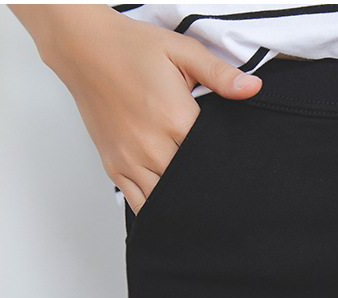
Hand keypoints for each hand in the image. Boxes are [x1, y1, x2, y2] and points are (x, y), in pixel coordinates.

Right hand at [36, 7, 262, 215]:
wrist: (84, 48)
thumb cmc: (132, 49)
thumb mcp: (183, 51)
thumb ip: (220, 74)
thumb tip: (253, 88)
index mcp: (175, 119)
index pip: (211, 158)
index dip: (226, 165)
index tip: (239, 170)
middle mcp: (152, 146)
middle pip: (191, 184)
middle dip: (207, 187)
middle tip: (225, 193)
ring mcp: (130, 160)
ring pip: (166, 201)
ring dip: (183, 202)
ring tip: (199, 202)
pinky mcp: (114, 167)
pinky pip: (138, 203)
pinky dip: (157, 209)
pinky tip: (171, 208)